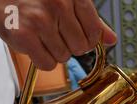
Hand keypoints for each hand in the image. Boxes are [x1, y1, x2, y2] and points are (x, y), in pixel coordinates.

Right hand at [0, 0, 116, 69]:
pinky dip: (42, 60)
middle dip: (69, 46)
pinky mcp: (24, 34)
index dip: (87, 40)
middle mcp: (58, 4)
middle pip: (80, 48)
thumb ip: (92, 21)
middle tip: (54, 34)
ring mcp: (40, 19)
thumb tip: (112, 39)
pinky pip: (47, 64)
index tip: (76, 36)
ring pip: (64, 57)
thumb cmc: (38, 1)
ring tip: (41, 37)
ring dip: (54, 52)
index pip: (94, 32)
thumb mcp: (68, 3)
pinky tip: (34, 45)